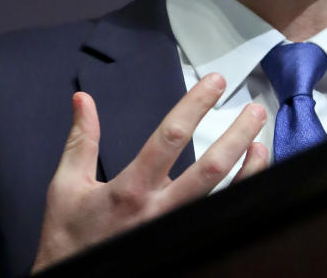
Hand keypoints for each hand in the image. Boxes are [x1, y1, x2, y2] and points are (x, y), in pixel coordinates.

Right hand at [31, 73, 268, 271]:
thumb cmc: (69, 239)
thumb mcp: (66, 186)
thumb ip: (81, 140)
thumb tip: (83, 101)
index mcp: (130, 189)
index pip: (170, 137)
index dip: (195, 106)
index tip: (213, 84)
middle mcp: (159, 210)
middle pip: (209, 168)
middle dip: (236, 135)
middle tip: (253, 110)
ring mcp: (176, 229)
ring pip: (222, 196)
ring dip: (247, 167)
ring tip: (260, 141)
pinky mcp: (184, 242)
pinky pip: (219, 217)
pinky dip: (239, 194)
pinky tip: (249, 176)